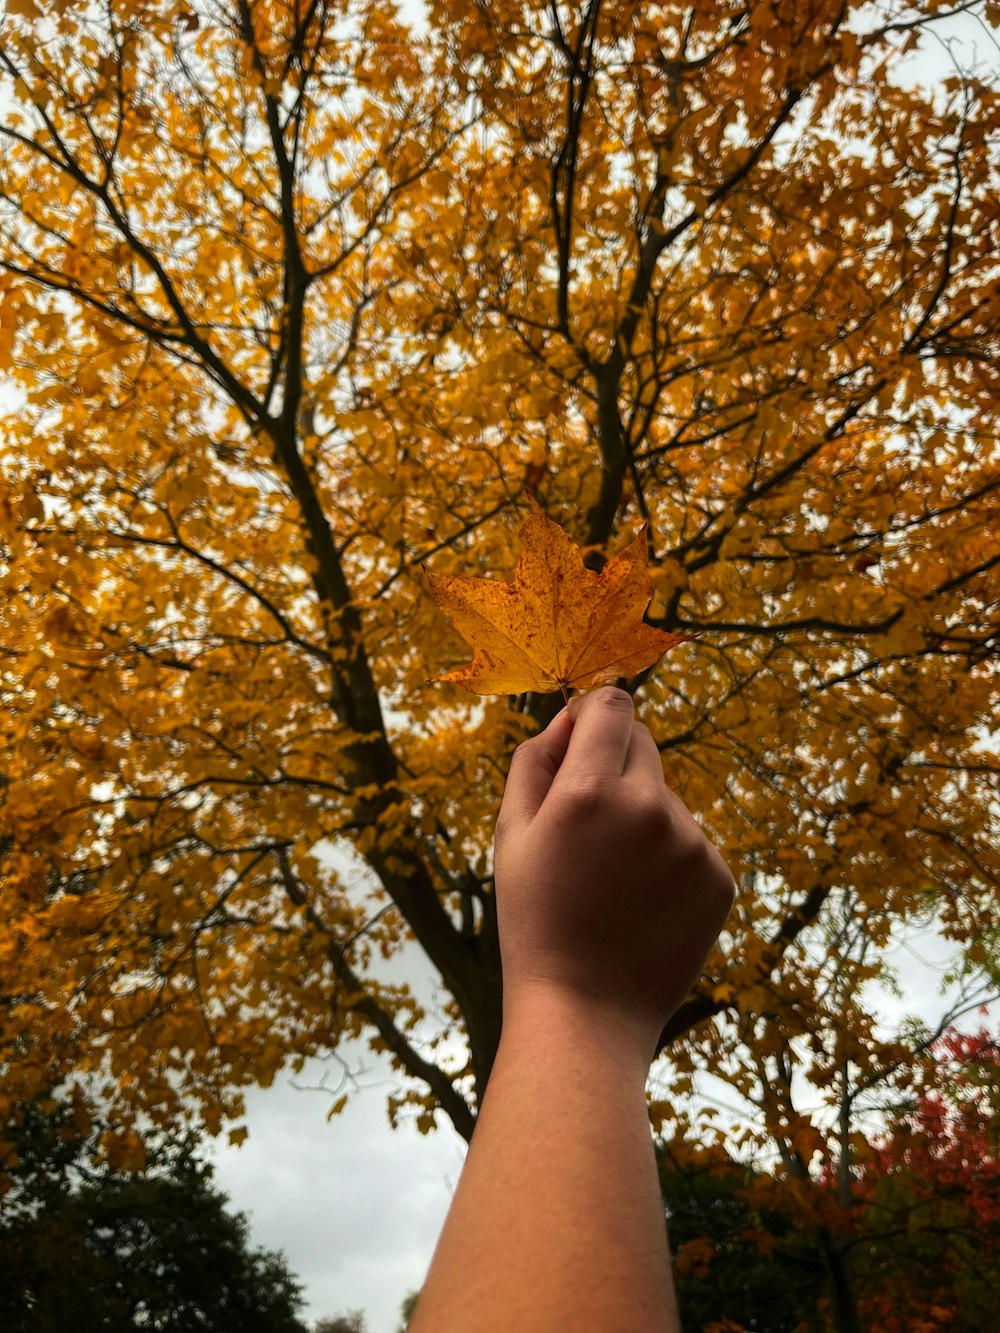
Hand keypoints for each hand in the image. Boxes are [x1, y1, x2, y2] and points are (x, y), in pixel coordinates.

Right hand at [494, 687, 734, 1055]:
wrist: (586, 1012)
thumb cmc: (535, 920)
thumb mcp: (510, 835)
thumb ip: (533, 761)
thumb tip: (569, 719)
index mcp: (588, 791)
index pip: (613, 705)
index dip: (593, 715)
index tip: (579, 741)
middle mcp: (647, 808)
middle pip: (641, 744)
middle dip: (612, 766)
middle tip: (586, 825)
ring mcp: (692, 844)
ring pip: (664, 798)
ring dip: (640, 818)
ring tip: (612, 881)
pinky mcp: (719, 877)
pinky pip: (691, 841)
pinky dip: (668, 859)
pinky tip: (642, 904)